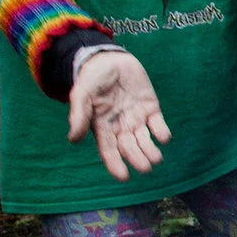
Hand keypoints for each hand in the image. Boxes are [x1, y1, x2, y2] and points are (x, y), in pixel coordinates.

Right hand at [67, 49, 171, 179]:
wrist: (109, 59)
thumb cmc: (91, 79)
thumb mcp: (81, 95)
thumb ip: (78, 115)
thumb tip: (73, 140)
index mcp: (102, 128)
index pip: (109, 151)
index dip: (116, 165)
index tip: (123, 177)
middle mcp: (121, 127)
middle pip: (130, 148)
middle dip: (137, 159)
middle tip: (146, 168)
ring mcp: (137, 118)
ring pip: (145, 140)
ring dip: (151, 150)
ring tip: (156, 159)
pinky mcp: (151, 108)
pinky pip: (158, 124)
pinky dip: (162, 132)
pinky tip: (163, 137)